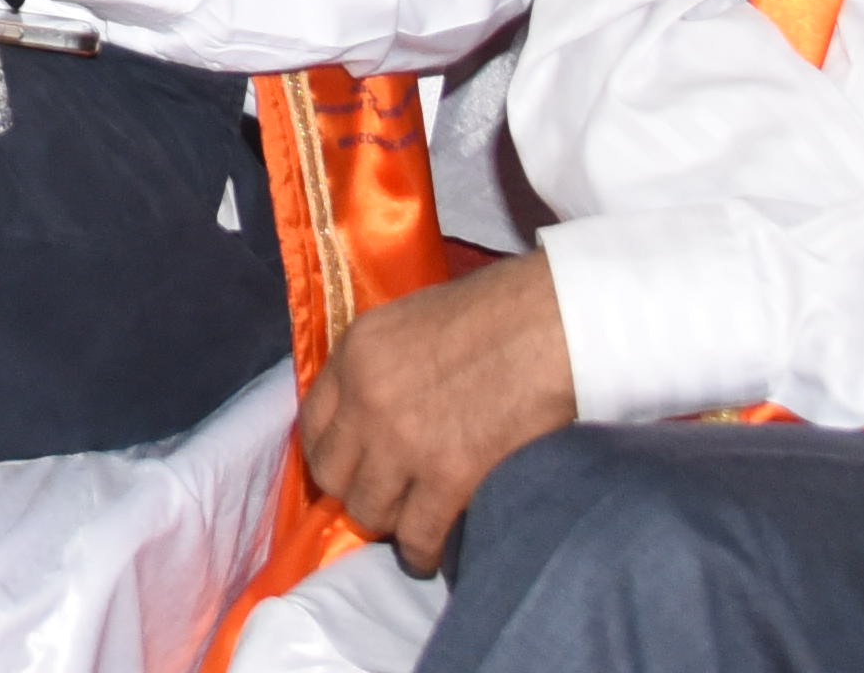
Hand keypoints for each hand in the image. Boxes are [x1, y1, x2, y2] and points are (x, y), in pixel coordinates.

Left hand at [291, 258, 574, 577]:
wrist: (552, 326)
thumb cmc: (495, 312)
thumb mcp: (410, 321)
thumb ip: (380, 365)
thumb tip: (370, 409)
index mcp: (355, 351)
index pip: (311, 422)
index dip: (330, 451)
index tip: (350, 465)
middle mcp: (366, 399)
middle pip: (332, 474)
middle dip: (355, 489)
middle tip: (383, 493)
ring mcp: (403, 442)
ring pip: (368, 511)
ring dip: (390, 520)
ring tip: (412, 519)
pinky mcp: (447, 477)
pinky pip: (416, 536)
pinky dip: (421, 552)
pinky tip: (431, 552)